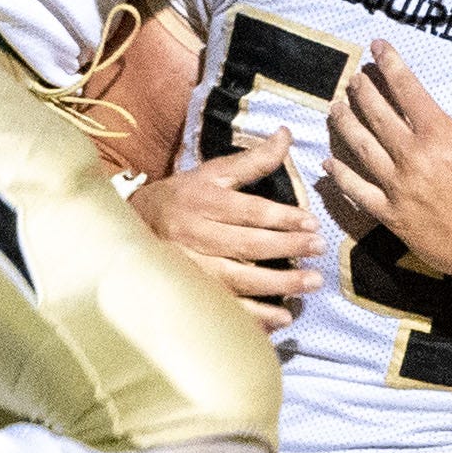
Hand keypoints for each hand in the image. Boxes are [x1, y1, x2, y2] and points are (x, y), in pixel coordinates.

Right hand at [131, 127, 323, 330]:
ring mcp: (191, 268)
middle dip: (287, 248)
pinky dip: (255, 316)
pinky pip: (225, 307)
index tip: (312, 223)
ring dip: (278, 285)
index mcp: (204, 202)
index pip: (250, 211)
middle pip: (247, 245)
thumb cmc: (182, 197)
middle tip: (320, 249)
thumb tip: (286, 134)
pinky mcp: (190, 292)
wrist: (131, 226)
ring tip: (312, 283)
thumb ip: (252, 160)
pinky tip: (282, 318)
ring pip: (239, 279)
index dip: (283, 218)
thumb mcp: (212, 174)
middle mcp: (196, 235)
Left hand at [325, 46, 451, 302]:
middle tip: (352, 77)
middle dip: (362, 91)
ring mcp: (398, 188)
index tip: (377, 47)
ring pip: (361, 148)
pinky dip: (341, 176)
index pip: (407, 89)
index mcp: (439, 135)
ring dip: (345, 124)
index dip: (390, 63)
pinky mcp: (392, 216)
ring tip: (334, 108)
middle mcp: (412, 157)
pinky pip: (359, 192)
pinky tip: (330, 163)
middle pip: (377, 114)